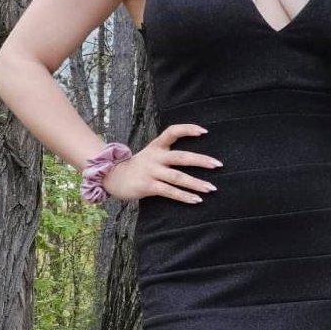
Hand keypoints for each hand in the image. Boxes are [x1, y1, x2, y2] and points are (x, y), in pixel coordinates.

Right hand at [105, 122, 222, 203]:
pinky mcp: (148, 186)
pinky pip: (169, 192)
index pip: (173, 131)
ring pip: (178, 177)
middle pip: (181, 157)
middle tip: (218, 164)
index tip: (204, 131)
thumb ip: (167, 153)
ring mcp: (151, 172)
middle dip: (201, 161)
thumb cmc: (138, 166)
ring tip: (212, 188)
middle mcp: (155, 157)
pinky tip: (196, 200)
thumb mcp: (151, 154)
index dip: (188, 129)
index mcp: (156, 146)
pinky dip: (184, 196)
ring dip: (196, 183)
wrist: (112, 176)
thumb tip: (194, 158)